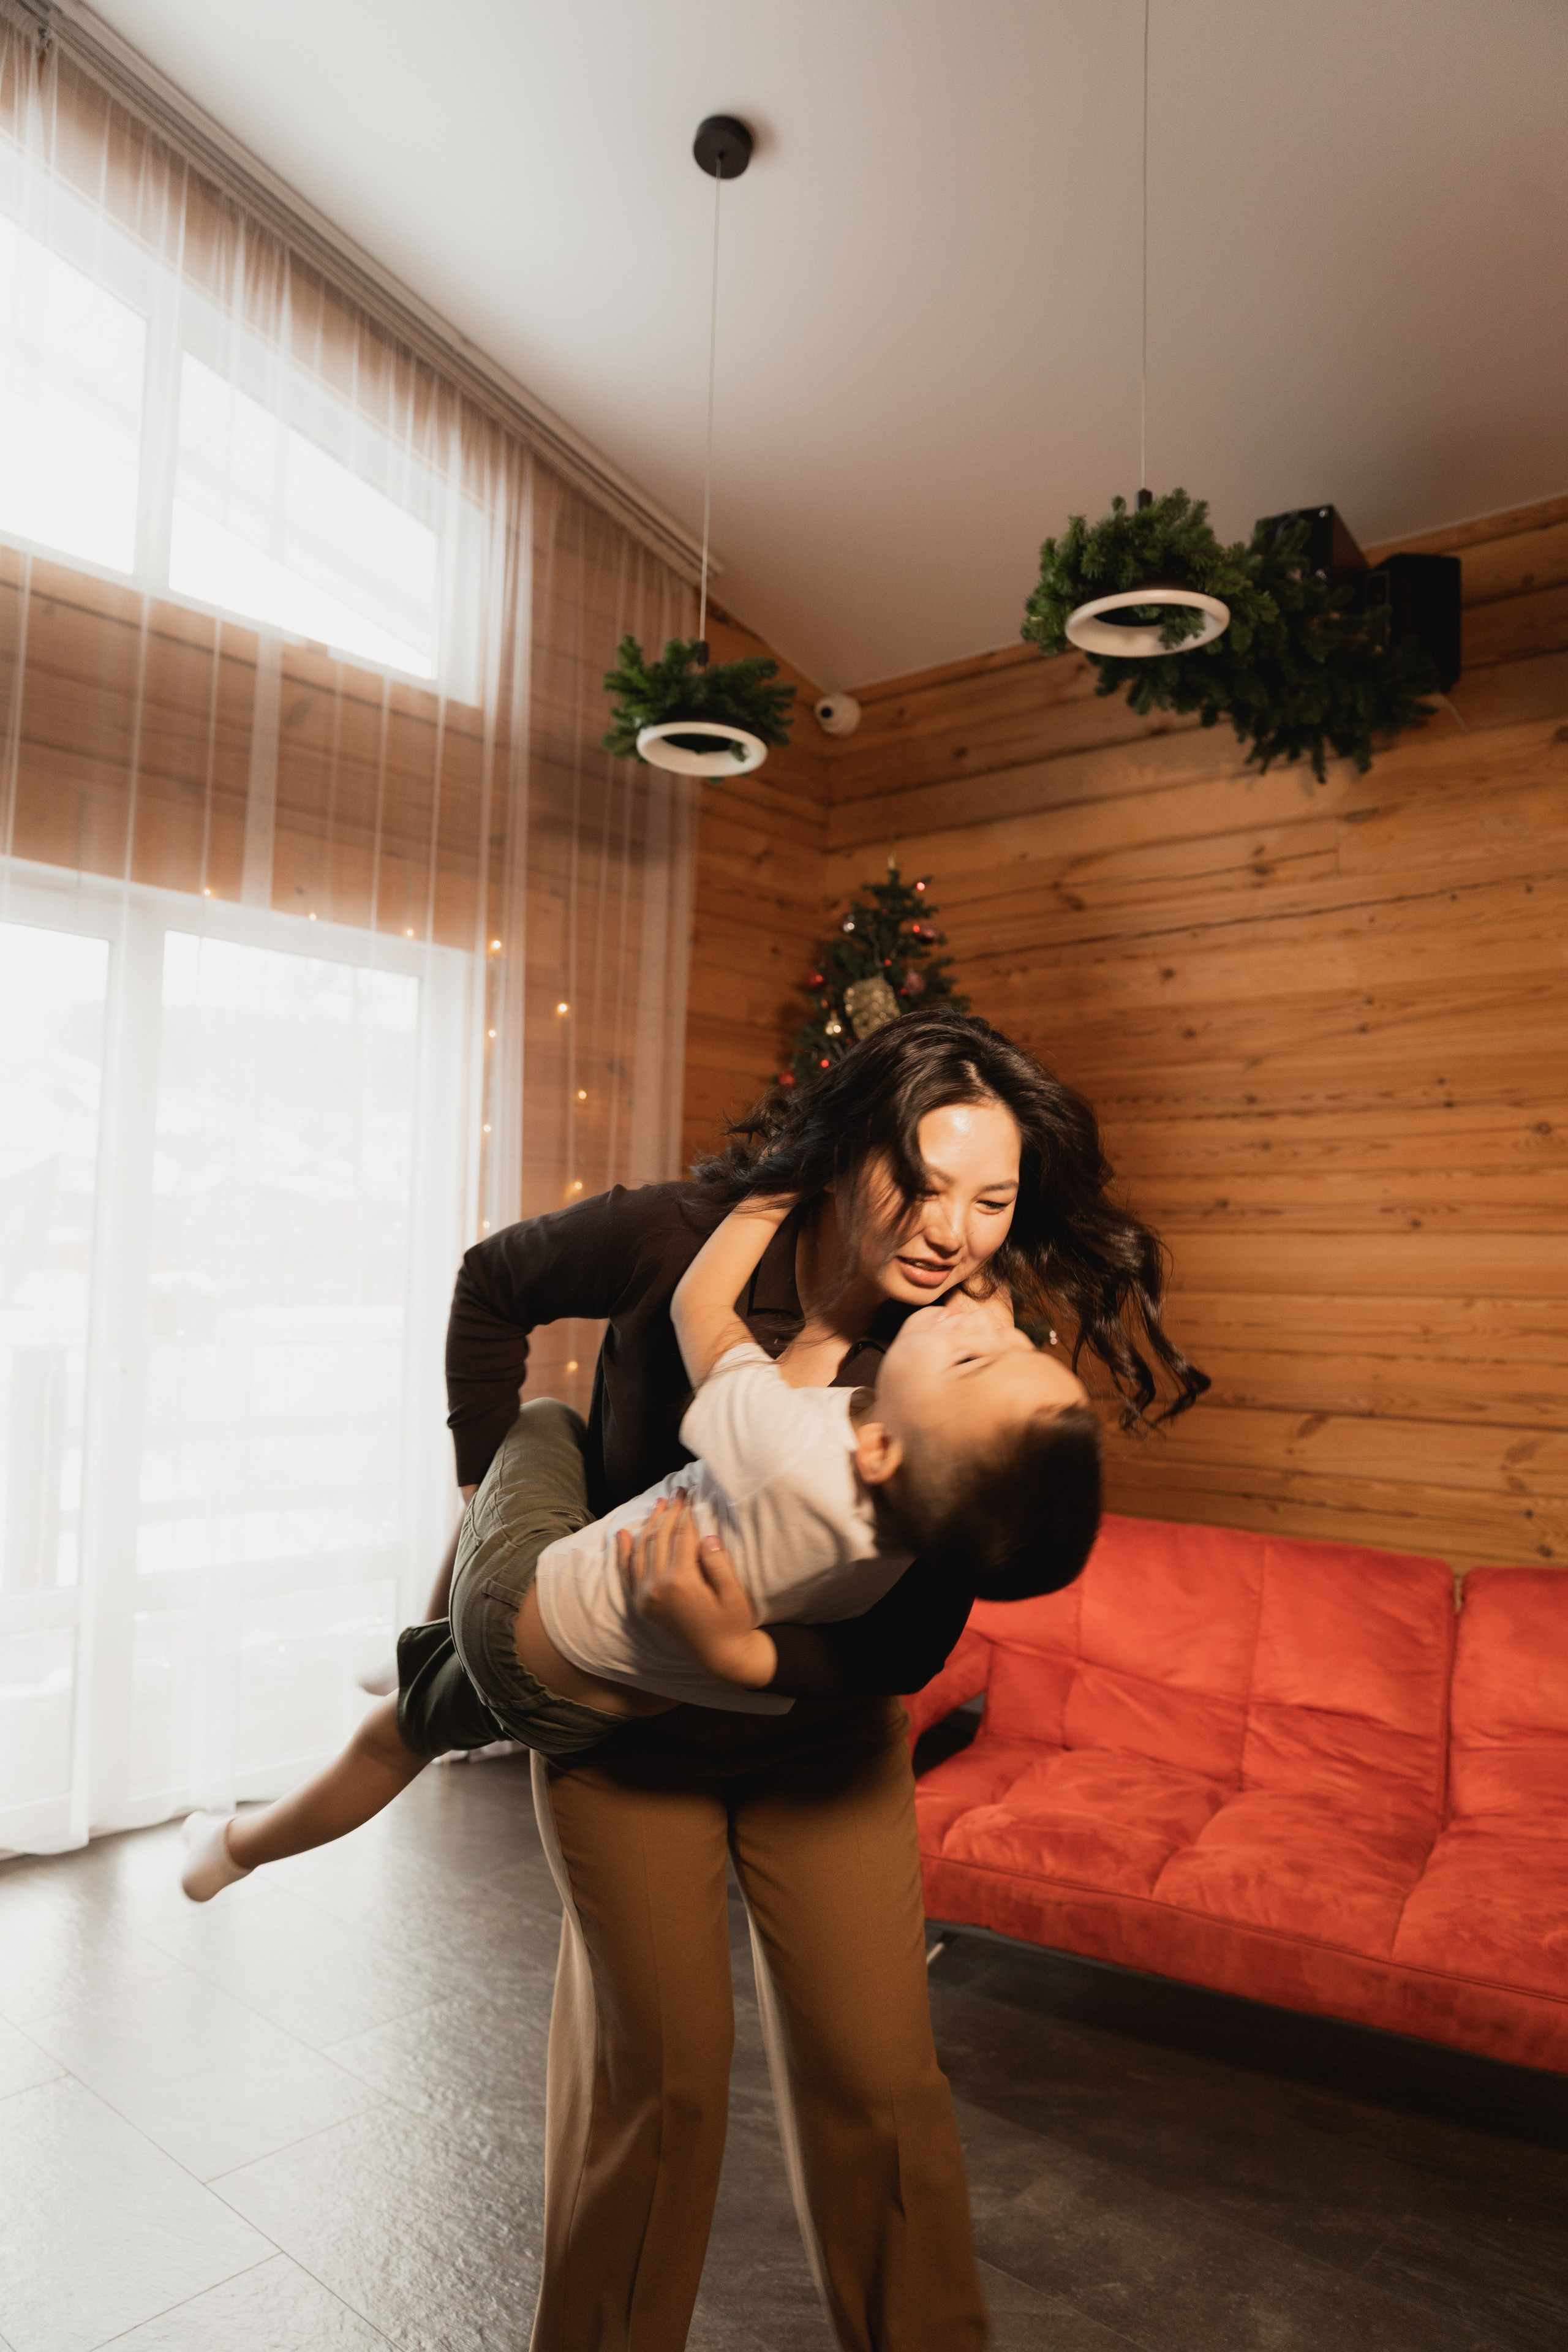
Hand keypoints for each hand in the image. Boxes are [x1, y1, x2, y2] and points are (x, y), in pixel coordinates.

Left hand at [616, 1495, 775, 1688]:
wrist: (720, 1656)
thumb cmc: (733, 1623)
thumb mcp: (734, 1594)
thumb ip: (720, 1564)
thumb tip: (706, 1536)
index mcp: (680, 1583)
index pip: (682, 1535)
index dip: (687, 1511)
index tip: (691, 1492)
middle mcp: (656, 1588)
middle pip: (660, 1538)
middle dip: (670, 1511)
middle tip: (679, 1491)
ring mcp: (646, 1597)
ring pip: (643, 1549)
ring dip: (650, 1524)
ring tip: (660, 1502)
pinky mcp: (642, 1604)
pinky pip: (629, 1572)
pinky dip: (625, 1552)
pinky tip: (624, 1534)